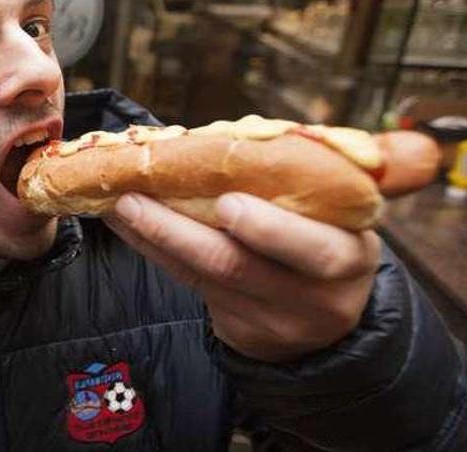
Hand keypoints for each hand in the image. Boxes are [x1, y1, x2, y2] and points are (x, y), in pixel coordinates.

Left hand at [103, 192, 381, 362]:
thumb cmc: (327, 237)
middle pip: (239, 267)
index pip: (316, 250)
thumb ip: (305, 181)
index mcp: (351, 256)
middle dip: (180, 231)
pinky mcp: (239, 331)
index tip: (227, 203)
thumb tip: (241, 136)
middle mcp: (315, 297)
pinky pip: (188, 284)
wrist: (327, 316)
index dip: (270, 229)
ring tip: (115, 201)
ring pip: (202, 276)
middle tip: (133, 199)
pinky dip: (154, 249)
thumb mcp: (341, 215)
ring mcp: (273, 321)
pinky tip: (123, 222)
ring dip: (151, 235)